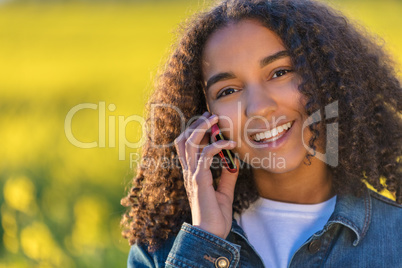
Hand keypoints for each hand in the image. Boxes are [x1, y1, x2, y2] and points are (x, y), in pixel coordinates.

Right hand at [174, 111, 238, 238]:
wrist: (210, 234)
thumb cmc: (215, 216)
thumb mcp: (224, 192)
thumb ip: (227, 176)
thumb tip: (234, 162)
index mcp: (192, 173)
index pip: (187, 146)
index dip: (195, 131)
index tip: (209, 120)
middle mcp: (188, 172)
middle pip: (183, 140)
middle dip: (195, 124)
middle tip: (210, 115)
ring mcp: (192, 175)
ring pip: (189, 143)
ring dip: (201, 128)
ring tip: (215, 119)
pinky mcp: (199, 180)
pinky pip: (205, 155)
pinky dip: (217, 145)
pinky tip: (230, 143)